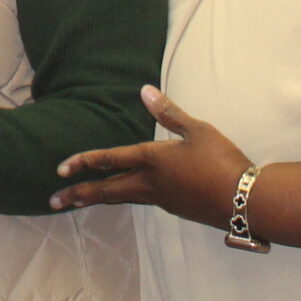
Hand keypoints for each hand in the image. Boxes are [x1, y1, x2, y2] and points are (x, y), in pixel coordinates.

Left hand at [50, 85, 248, 223]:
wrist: (246, 201)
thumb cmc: (222, 160)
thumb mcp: (197, 130)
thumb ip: (169, 112)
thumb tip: (145, 91)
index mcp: (152, 160)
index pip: (109, 159)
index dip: (83, 162)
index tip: (60, 169)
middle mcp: (150, 184)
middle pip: (106, 190)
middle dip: (78, 194)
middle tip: (54, 200)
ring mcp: (162, 200)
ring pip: (122, 198)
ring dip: (98, 198)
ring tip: (79, 200)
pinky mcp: (175, 208)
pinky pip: (142, 201)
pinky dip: (125, 198)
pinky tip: (129, 194)